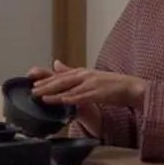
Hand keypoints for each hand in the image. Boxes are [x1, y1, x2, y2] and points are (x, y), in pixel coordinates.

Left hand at [29, 60, 146, 109]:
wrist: (131, 87)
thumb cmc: (111, 85)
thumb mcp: (89, 76)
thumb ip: (71, 71)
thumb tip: (55, 63)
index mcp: (81, 72)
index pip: (60, 76)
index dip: (45, 79)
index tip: (31, 82)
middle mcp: (85, 75)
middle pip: (62, 81)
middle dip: (46, 85)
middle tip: (32, 90)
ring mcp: (92, 83)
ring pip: (70, 88)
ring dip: (55, 93)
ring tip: (41, 96)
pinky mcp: (99, 92)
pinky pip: (83, 97)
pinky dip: (72, 98)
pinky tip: (63, 100)